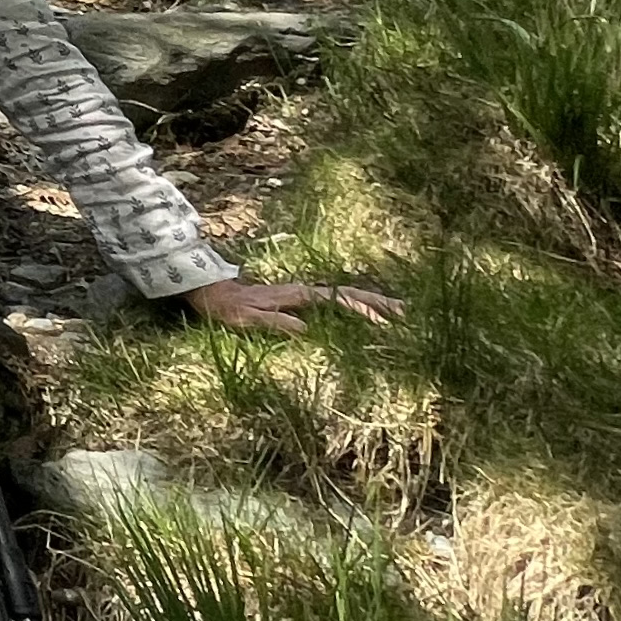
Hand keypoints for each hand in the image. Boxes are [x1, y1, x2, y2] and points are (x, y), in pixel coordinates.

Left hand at [182, 276, 404, 335]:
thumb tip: (305, 330)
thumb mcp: (246, 320)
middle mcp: (305, 291)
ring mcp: (304, 295)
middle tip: (409, 315)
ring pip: (346, 296)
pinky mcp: (301, 301)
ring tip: (401, 314)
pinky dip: (357, 307)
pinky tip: (369, 317)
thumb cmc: (227, 310)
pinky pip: (336, 303)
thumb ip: (273, 323)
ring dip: (372, 304)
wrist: (210, 293)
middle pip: (350, 293)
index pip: (338, 300)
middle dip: (379, 303)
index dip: (362, 309)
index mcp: (297, 295)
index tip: (385, 323)